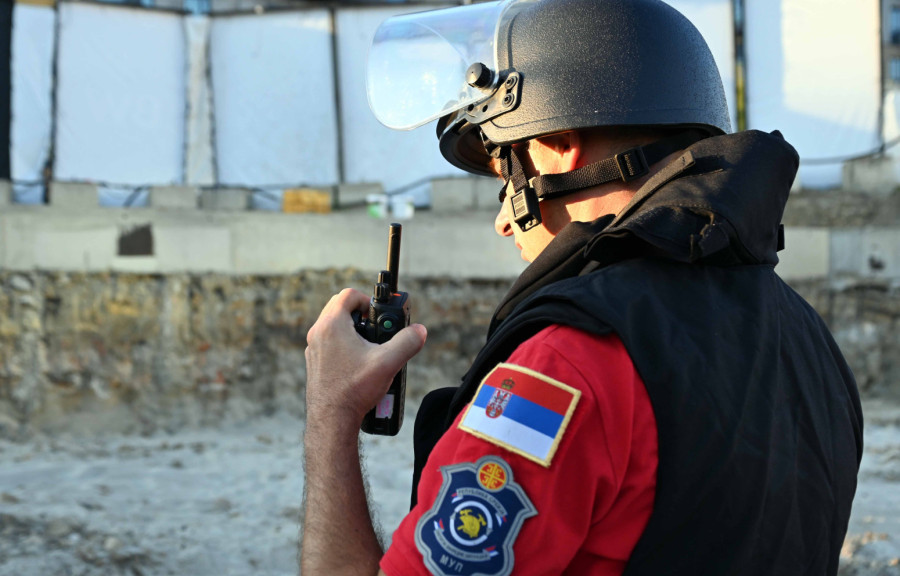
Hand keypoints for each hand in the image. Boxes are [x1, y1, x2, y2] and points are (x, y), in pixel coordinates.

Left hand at [305, 288, 426, 426]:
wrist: (331, 420)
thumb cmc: (354, 390)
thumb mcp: (388, 362)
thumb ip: (407, 342)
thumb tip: (419, 331)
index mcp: (332, 325)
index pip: (349, 294)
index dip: (368, 300)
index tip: (379, 316)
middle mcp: (318, 332)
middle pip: (340, 307)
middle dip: (362, 315)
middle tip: (377, 330)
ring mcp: (313, 348)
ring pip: (334, 326)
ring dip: (353, 330)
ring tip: (370, 349)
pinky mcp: (314, 362)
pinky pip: (329, 343)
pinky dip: (344, 345)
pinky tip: (358, 365)